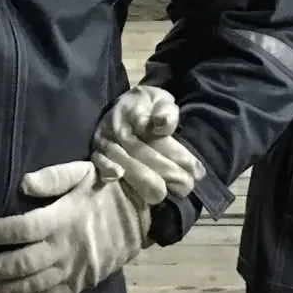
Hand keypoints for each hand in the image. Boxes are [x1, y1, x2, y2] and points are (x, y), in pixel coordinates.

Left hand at [0, 160, 149, 292]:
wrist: (142, 214)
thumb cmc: (106, 188)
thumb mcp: (83, 172)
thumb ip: (53, 177)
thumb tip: (22, 184)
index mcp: (64, 217)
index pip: (22, 229)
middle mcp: (66, 247)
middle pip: (22, 263)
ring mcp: (75, 269)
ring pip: (33, 284)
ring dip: (3, 288)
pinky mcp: (82, 283)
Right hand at [91, 84, 205, 204]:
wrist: (124, 104)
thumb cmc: (148, 106)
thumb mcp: (161, 100)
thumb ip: (166, 111)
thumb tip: (163, 125)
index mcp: (135, 112)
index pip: (156, 136)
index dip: (177, 155)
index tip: (196, 169)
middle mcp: (118, 126)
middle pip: (142, 152)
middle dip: (167, 172)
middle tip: (187, 186)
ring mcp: (104, 140)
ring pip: (124, 162)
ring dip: (144, 180)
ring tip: (164, 193)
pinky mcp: (96, 153)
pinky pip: (98, 163)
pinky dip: (107, 170)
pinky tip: (119, 178)